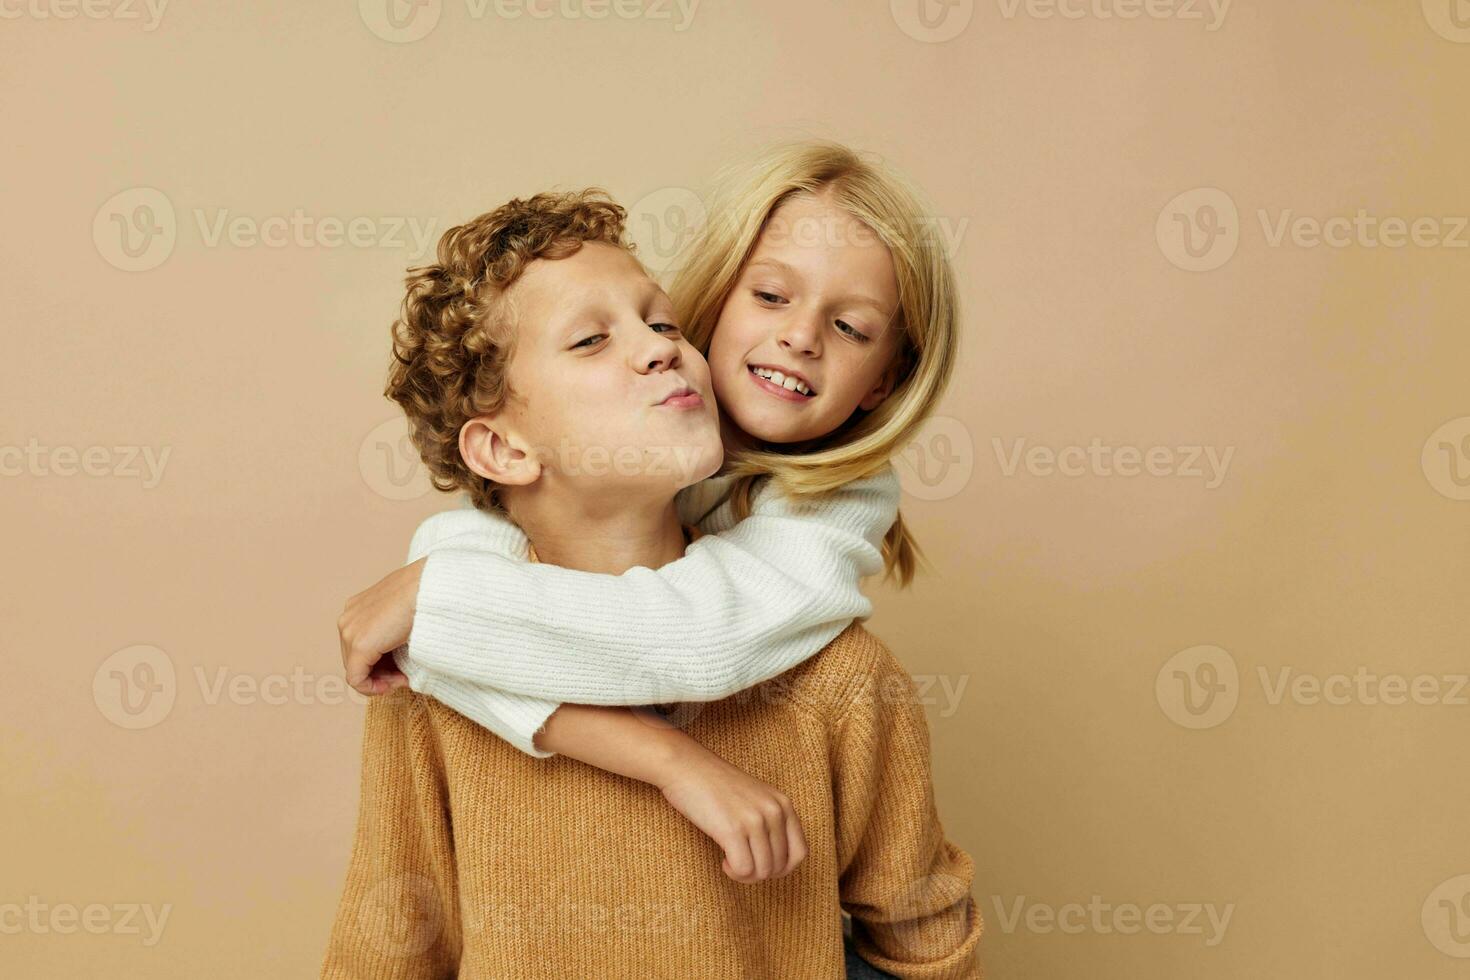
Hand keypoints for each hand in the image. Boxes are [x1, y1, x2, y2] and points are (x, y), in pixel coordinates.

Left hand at [338, 558, 425, 695]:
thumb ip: (393, 632)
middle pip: (356, 660)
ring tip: (404, 676)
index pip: (361, 647)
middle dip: (381, 672)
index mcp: (358, 608)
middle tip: (405, 675)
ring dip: (381, 679)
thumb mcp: (403, 612)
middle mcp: (348, 619)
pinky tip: (397, 682)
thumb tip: (397, 658)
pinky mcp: (359, 646)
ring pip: (356, 671)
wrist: (430, 589)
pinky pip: (357, 680)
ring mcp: (349, 631)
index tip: (403, 667)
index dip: (381, 663)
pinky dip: (374, 688)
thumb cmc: (426, 597)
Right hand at [655, 743, 808, 883]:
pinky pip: (743, 869)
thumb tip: (776, 865)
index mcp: (783, 803)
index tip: (761, 865)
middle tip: (739, 863)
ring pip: (762, 871)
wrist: (686, 765)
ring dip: (745, 875)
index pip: (800, 852)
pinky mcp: (732, 829)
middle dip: (759, 873)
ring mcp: (754, 820)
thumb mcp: (755, 798)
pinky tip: (723, 860)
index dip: (782, 869)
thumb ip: (771, 822)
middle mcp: (774, 811)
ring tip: (730, 861)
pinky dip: (733, 872)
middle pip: (780, 866)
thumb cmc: (715, 785)